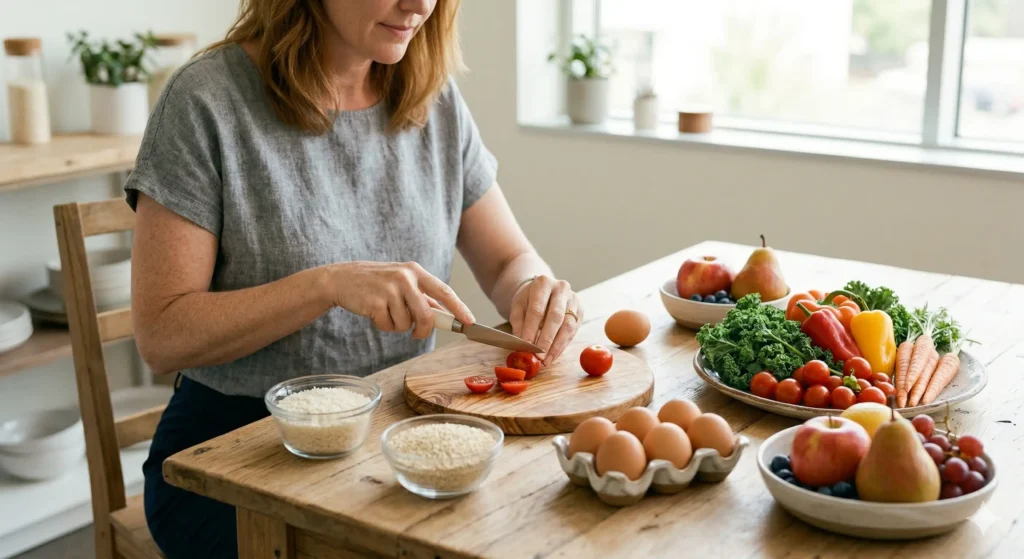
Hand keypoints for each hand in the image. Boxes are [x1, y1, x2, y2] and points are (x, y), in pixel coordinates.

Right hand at [324, 261, 473, 337]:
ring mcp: (390, 289)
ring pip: (406, 324)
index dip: (458, 308)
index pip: (444, 291)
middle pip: (426, 315)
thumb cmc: (376, 283)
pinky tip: (373, 312)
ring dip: (396, 325)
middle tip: (416, 333)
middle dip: (423, 330)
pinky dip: (382, 325)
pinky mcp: (375, 301)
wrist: (342, 279)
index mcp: (415, 271)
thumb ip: (422, 297)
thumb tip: (446, 316)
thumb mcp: (401, 282)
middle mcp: (405, 277)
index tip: (470, 321)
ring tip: (385, 311)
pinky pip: (388, 325)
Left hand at [509, 276, 581, 364]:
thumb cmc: (529, 299)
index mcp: (543, 283)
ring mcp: (573, 300)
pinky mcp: (580, 311)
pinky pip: (573, 332)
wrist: (543, 290)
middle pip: (556, 317)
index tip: (526, 346)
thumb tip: (521, 343)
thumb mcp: (518, 306)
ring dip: (556, 346)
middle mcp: (561, 288)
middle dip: (547, 339)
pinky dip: (562, 346)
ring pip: (568, 326)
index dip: (532, 329)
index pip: (537, 309)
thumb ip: (519, 323)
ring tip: (546, 360)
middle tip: (539, 356)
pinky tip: (553, 355)